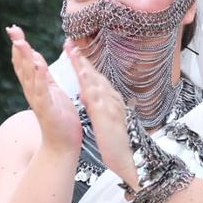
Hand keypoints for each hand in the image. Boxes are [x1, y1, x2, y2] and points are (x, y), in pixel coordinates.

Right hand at [7, 26, 80, 154]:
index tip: (14, 29)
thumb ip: (43, 75)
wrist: (63, 144)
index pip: (24, 63)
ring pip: (30, 77)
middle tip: (12, 30)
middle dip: (18, 48)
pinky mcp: (48, 110)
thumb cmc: (59, 117)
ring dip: (25, 59)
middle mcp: (33, 92)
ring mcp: (39, 101)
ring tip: (21, 43)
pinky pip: (43, 92)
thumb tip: (34, 57)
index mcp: (36, 87)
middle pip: (23, 66)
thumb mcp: (51, 91)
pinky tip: (39, 66)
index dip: (19, 47)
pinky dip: (40, 79)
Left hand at [64, 39, 137, 187]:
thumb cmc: (118, 141)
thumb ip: (96, 103)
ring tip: (75, 54)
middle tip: (71, 44)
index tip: (73, 50)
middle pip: (95, 75)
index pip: (95, 78)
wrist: (131, 158)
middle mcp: (112, 99)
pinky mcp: (108, 116)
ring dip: (86, 67)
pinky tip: (84, 77)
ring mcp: (111, 106)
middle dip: (82, 59)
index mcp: (110, 99)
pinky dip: (91, 85)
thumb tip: (86, 91)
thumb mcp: (104, 118)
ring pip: (97, 82)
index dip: (83, 63)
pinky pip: (98, 98)